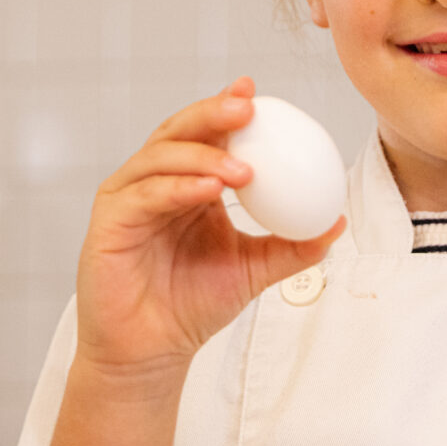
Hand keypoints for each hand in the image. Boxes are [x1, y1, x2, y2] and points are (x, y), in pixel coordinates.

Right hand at [75, 79, 344, 375]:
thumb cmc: (192, 306)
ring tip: (242, 169)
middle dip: (213, 113)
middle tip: (248, 109)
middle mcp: (155, 182)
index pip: (206, 134)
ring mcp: (129, 198)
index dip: (228, 109)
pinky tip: (209, 190)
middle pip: (180, 131)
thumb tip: (337, 222)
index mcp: (189, 184)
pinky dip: (178, 187)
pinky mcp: (108, 221)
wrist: (152, 352)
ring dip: (203, 156)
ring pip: (161, 155)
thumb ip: (293, 245)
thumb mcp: (254, 269)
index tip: (257, 93)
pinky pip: (145, 194)